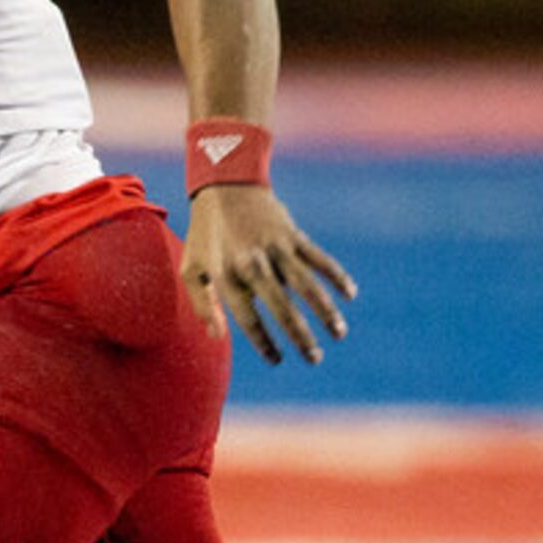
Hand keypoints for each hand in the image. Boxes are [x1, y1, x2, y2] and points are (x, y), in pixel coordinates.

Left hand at [182, 185, 357, 364]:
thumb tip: (217, 336)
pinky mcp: (292, 234)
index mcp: (226, 274)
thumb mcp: (191, 268)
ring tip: (339, 334)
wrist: (224, 183)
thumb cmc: (205, 233)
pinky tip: (351, 294)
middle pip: (281, 306)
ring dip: (326, 310)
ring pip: (307, 283)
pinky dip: (337, 276)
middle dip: (300, 335)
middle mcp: (252, 262)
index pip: (247, 318)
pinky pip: (319, 258)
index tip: (277, 359)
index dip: (264, 342)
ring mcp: (275, 247)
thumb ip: (201, 304)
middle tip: (314, 359)